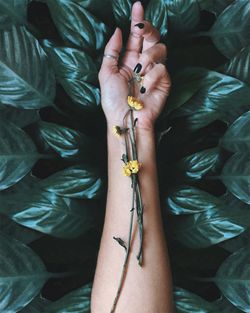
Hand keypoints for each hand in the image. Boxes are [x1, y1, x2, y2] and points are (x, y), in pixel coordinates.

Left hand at [99, 1, 170, 130]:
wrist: (126, 119)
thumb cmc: (113, 100)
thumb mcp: (106, 73)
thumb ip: (112, 50)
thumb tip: (118, 31)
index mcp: (129, 60)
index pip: (135, 37)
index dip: (137, 21)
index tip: (137, 6)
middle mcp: (143, 63)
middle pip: (151, 37)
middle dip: (147, 29)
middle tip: (141, 29)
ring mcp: (154, 72)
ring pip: (160, 49)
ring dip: (148, 56)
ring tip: (140, 71)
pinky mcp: (164, 81)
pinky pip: (162, 69)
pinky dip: (151, 77)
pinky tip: (144, 88)